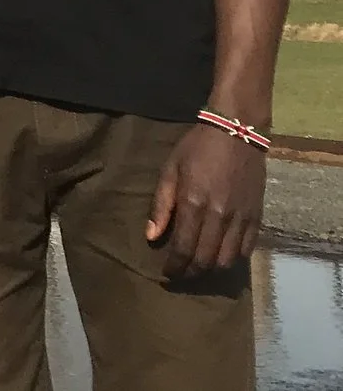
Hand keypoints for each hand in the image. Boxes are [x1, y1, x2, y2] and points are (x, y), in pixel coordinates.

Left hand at [147, 123, 263, 275]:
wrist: (237, 134)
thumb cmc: (197, 149)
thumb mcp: (170, 170)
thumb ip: (161, 205)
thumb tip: (151, 237)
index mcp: (193, 203)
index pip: (183, 248)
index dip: (174, 266)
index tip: (166, 274)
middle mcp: (219, 216)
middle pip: (205, 259)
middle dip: (191, 272)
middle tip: (180, 274)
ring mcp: (241, 218)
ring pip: (227, 260)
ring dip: (212, 269)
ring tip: (199, 267)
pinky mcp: (257, 218)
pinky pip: (246, 250)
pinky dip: (233, 259)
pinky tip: (221, 256)